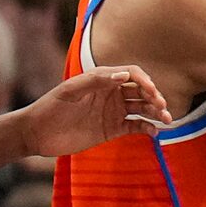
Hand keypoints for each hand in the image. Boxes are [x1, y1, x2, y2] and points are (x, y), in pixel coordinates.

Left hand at [17, 64, 173, 155]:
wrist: (38, 133)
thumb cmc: (51, 106)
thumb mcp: (71, 90)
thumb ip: (96, 80)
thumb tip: (124, 75)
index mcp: (102, 79)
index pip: (132, 74)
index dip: (145, 80)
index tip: (152, 91)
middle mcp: (111, 93)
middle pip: (141, 91)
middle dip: (155, 97)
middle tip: (162, 107)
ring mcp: (113, 111)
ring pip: (142, 109)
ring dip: (156, 112)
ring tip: (167, 120)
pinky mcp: (113, 129)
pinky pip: (136, 127)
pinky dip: (147, 128)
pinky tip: (155, 132)